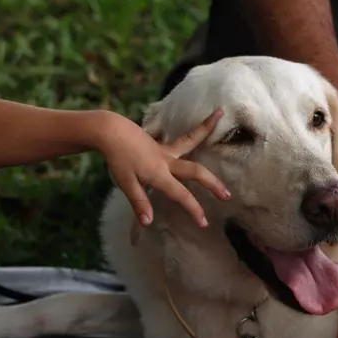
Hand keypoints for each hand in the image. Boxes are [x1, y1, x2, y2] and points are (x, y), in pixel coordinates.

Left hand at [100, 110, 227, 227]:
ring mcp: (167, 150)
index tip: (204, 223)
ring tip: (221, 114)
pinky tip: (211, 117)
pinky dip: (199, 129)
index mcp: (159, 174)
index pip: (181, 194)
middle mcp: (167, 161)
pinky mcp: (164, 144)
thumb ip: (139, 202)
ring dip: (207, 128)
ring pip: (192, 140)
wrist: (110, 132)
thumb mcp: (125, 183)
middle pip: (196, 171)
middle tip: (227, 195)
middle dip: (213, 184)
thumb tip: (148, 222)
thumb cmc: (117, 158)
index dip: (194, 209)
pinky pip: (186, 138)